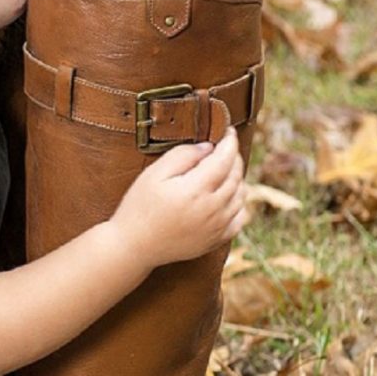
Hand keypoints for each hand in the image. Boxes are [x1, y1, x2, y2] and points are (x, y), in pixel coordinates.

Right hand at [109, 127, 246, 267]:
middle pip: (236, 175)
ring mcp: (218, 226)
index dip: (229, 141)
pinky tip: (227, 194)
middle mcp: (213, 209)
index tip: (228, 130)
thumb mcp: (153, 174)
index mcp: (196, 189)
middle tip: (223, 146)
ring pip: (241, 194)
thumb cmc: (139, 206)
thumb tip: (207, 147)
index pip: (225, 159)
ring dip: (237, 177)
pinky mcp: (218, 239)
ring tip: (223, 167)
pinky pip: (240, 216)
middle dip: (233, 156)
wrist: (135, 246)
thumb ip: (182, 156)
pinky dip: (238, 201)